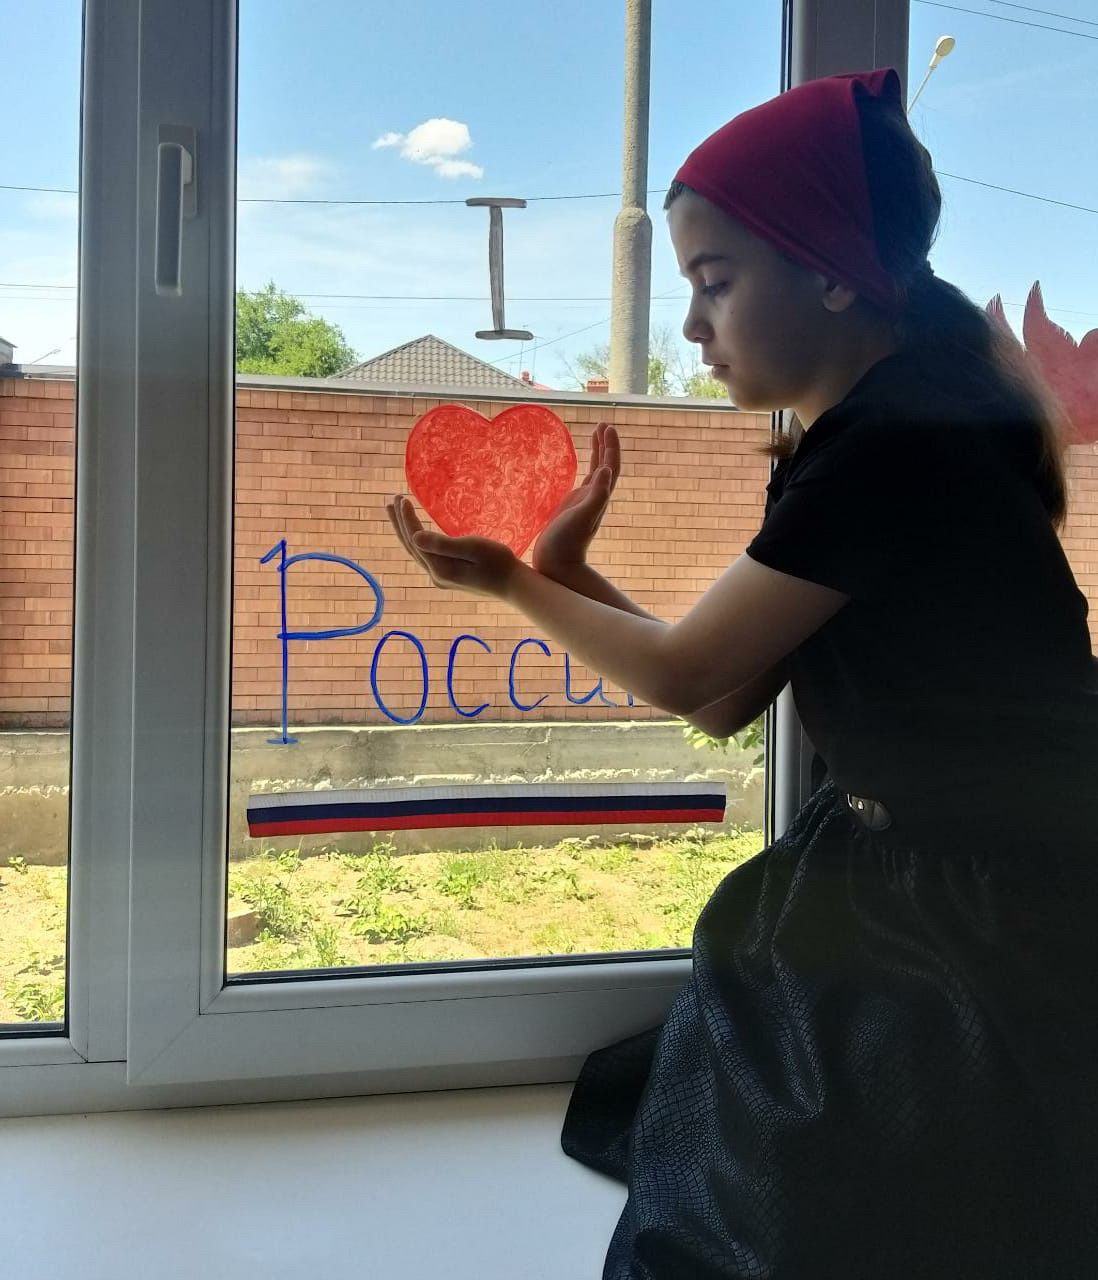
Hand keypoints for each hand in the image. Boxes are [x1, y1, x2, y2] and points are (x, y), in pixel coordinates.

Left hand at [386, 494, 519, 600]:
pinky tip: (417, 533)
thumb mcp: (473, 548)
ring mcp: (441, 578)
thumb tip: (415, 536)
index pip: (416, 539)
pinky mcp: (448, 576)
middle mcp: (436, 575)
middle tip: (391, 501)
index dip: (407, 519)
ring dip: (406, 531)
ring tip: (396, 513)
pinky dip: (417, 540)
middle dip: (400, 523)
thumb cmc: (498, 562)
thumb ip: (443, 544)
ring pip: (417, 551)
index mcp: (440, 568)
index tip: (402, 499)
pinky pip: (425, 555)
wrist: (513, 585)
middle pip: (411, 546)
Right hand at [531, 422, 619, 576]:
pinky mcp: (572, 507)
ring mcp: (584, 502)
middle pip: (606, 465)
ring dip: (598, 452)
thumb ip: (596, 496)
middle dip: (606, 444)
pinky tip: (582, 464)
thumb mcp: (582, 518)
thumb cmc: (567, 542)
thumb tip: (607, 470)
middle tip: (603, 424)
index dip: (610, 446)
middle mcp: (595, 497)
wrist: (557, 565)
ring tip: (596, 434)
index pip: (610, 466)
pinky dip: (586, 467)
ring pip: (596, 472)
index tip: (606, 427)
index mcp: (599, 497)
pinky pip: (583, 481)